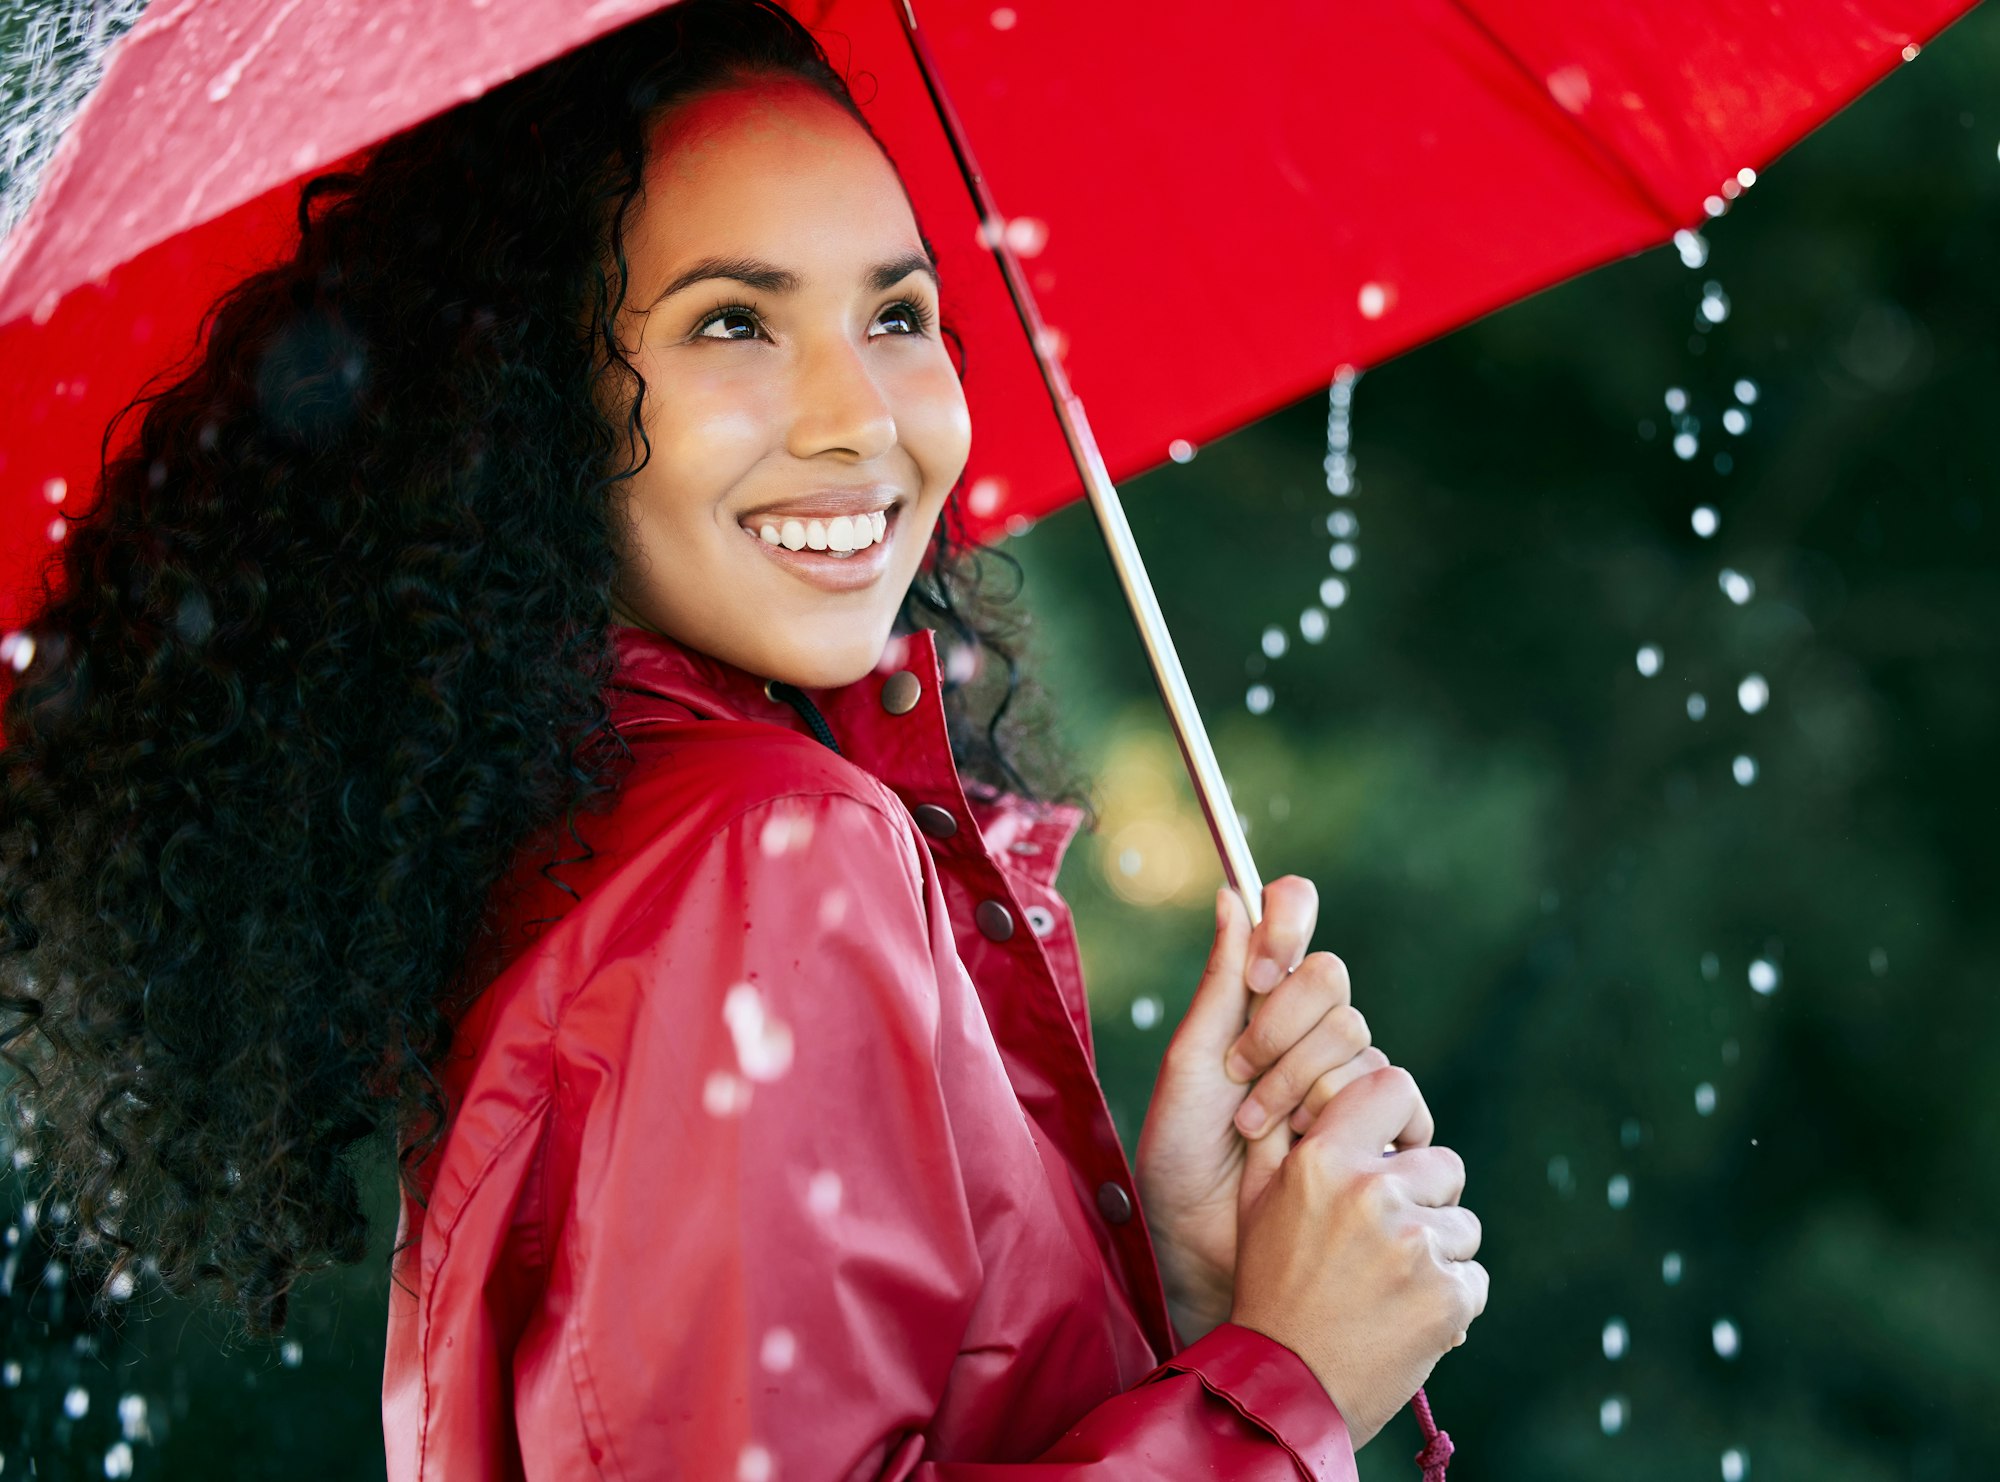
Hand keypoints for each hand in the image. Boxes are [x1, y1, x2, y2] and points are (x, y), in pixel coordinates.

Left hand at [1135, 877, 1385, 1339]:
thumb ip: (1221, 986)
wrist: (1208, 1250)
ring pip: (1357, 1039)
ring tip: (1262, 1135)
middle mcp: (1307, 1031)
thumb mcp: (1190, 1068)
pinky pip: (1394, 1094)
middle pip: (1331, 982)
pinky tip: (1308, 1151)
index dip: (1289, 921)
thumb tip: (1229, 893)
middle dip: (1281, 1033)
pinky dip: (1346, 1119)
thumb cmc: (1183, 1161)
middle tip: (1240, 1082)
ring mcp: (1349, 1079)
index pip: (1292, 915)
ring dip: (1302, 1087)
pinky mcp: (1384, 1128)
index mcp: (1257, 1001)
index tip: (1264, 970)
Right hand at [1228, 1065, 1487, 1448]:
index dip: (1404, 1118)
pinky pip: (1473, 1279)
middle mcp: (1370, 1192)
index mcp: (1322, 1161)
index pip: (1394, 1087)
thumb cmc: (1270, 1290)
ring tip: (1389, 1287)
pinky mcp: (1447, 1296)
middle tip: (1383, 1243)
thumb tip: (1316, 1092)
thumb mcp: (1260, 1203)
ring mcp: (1414, 1244)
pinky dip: (1449, 1300)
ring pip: (1462, 1226)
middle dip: (1424, 1199)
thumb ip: (1288, 1141)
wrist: (1284, 1388)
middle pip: (1443, 1164)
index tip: (1397, 1149)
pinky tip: (1405, 1318)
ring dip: (1438, 1254)